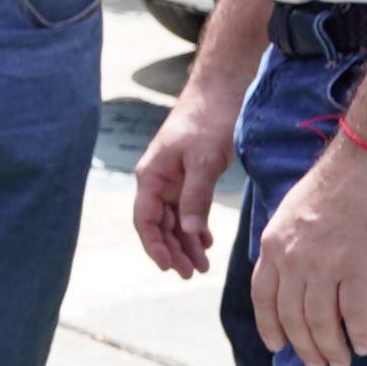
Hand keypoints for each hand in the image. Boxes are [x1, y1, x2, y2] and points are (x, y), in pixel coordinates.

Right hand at [134, 87, 237, 276]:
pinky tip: (206, 240)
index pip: (145, 220)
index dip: (155, 246)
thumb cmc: (208, 121)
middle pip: (159, 224)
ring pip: (174, 219)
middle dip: (173, 250)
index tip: (170, 267)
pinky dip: (195, 227)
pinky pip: (187, 208)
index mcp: (152, 177)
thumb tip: (189, 233)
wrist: (221, 92)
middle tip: (192, 273)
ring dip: (186, 242)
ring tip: (202, 264)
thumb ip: (195, 198)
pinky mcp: (189, 175)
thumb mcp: (204, 162)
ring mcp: (173, 178)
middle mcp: (157, 180)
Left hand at [252, 144, 366, 365]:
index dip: (270, 326)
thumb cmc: (337, 182)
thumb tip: (290, 273)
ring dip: (331, 348)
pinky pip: (356, 313)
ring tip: (341, 363)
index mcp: (273, 245)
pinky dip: (360, 334)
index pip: (263, 298)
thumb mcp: (293, 212)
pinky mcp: (361, 267)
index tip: (277, 346)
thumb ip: (287, 244)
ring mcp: (326, 265)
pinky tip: (366, 345)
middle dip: (304, 347)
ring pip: (321, 321)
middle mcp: (294, 260)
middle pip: (292, 317)